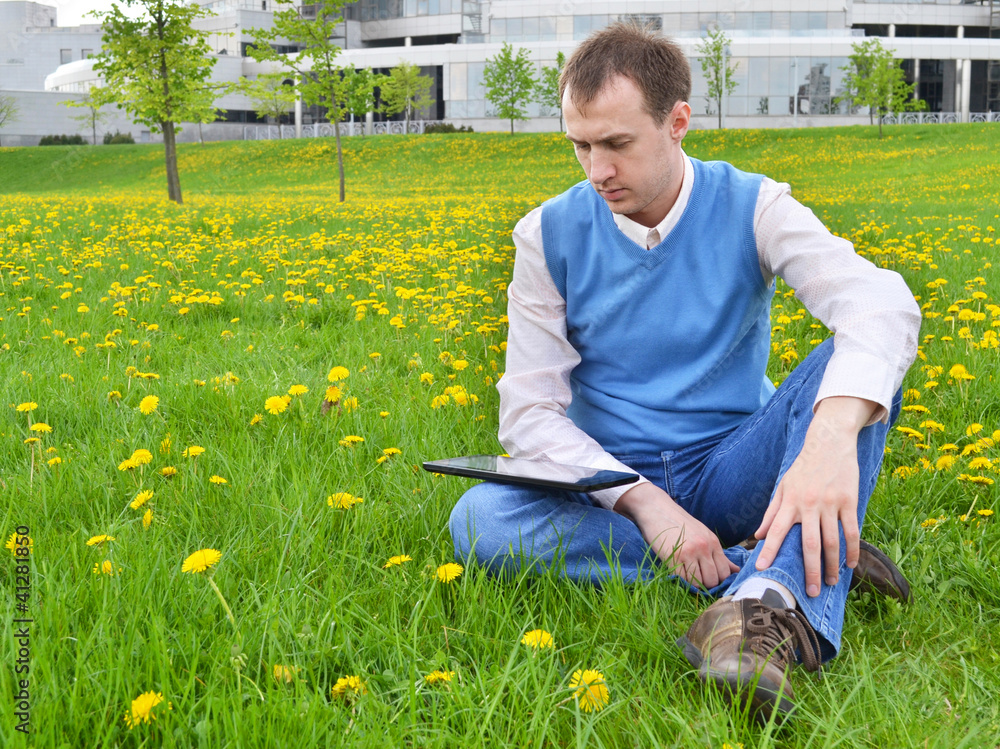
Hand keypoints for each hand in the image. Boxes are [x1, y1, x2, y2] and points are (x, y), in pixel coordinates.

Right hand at [615, 482, 737, 588]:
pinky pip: (681, 579)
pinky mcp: (672, 557)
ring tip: (686, 576)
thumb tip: (736, 570)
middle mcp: (703, 548)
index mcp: (713, 542)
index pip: (725, 572)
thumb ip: (718, 554)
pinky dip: (680, 580)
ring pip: (697, 582)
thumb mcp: (703, 534)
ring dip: (692, 584)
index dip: (719, 581)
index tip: (710, 581)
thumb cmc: (680, 523)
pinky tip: (677, 573)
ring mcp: (688, 552)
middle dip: (706, 585)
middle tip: (697, 581)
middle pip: (712, 580)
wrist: (657, 509)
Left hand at [754, 396, 876, 596]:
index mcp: (790, 501)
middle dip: (809, 570)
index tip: (761, 568)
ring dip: (832, 565)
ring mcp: (831, 504)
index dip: (768, 550)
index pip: (776, 530)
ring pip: (832, 542)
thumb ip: (772, 511)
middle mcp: (809, 504)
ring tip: (830, 583)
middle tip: (809, 591)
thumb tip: (758, 535)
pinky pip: (852, 531)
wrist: (829, 443)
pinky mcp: (849, 501)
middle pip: (810, 544)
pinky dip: (852, 551)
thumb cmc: (803, 467)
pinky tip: (850, 565)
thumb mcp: (783, 485)